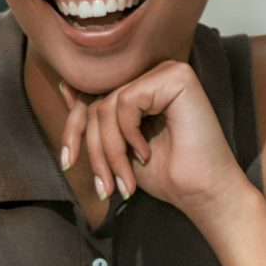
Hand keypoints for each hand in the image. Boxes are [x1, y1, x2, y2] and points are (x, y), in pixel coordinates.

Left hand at [57, 59, 247, 220]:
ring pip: (108, 104)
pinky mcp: (176, 76)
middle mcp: (156, 73)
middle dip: (94, 149)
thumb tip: (64, 84)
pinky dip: (128, 134)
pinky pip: (126, 101)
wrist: (202, 194)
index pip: (93, 97)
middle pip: (98, 102)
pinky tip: (145, 153)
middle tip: (104, 186)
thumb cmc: (167, 174)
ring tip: (125, 179)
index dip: (74, 130)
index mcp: (145, 86)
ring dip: (110, 151)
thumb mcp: (119, 146)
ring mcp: (167, 71)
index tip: (68, 163)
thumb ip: (96, 116)